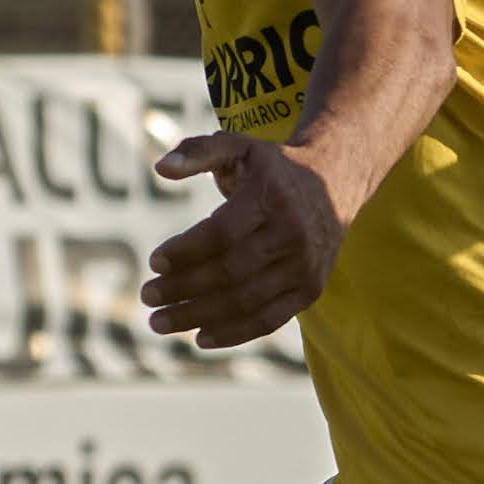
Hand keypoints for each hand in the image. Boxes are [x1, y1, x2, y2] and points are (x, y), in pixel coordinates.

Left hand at [144, 130, 353, 347]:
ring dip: (199, 317)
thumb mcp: (238, 145)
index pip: (222, 233)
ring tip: (160, 322)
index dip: (185, 251)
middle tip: (147, 297)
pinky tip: (200, 338)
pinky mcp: (311, 289)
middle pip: (231, 272)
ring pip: (247, 301)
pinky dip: (234, 333)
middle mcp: (292, 234)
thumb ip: (197, 151)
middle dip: (183, 289)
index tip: (154, 263)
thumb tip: (161, 168)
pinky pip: (270, 319)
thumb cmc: (271, 167)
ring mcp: (304, 266)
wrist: (336, 181)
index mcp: (271, 198)